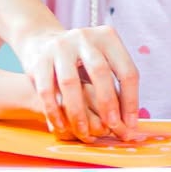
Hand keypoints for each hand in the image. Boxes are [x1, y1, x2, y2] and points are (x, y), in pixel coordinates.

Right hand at [18, 26, 139, 140]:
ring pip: (70, 82)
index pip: (126, 71)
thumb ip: (117, 90)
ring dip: (78, 112)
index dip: (131, 101)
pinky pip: (47, 90)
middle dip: (107, 103)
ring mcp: (60, 46)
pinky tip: (62, 126)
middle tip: (111, 127)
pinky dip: (54, 112)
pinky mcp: (39, 59)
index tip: (130, 124)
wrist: (43, 41)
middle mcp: (84, 38)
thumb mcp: (103, 62)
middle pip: (100, 72)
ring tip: (84, 132)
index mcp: (107, 38)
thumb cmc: (82, 61)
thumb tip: (129, 125)